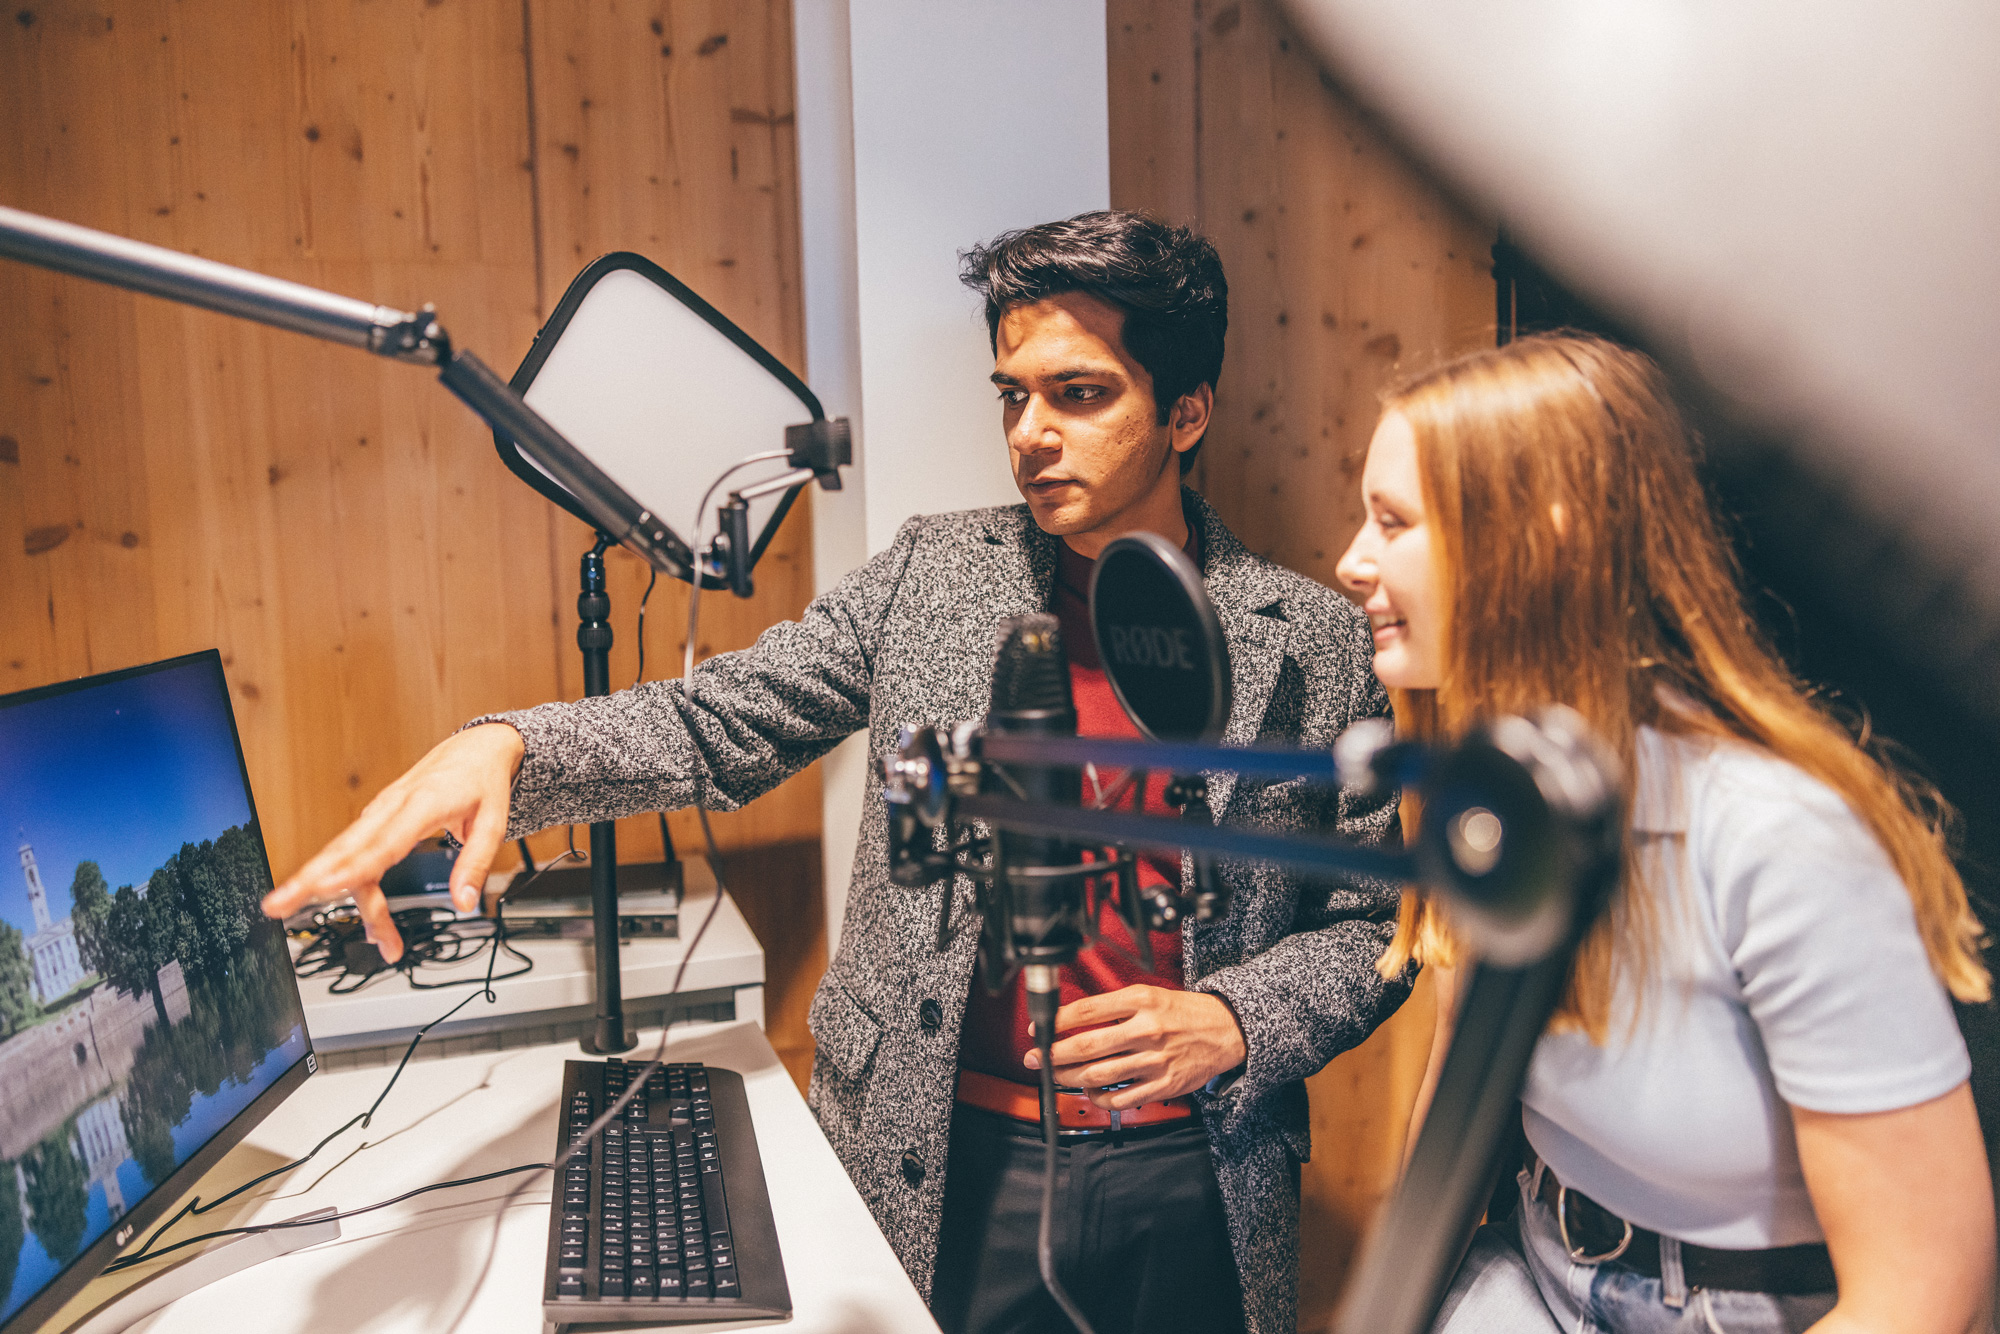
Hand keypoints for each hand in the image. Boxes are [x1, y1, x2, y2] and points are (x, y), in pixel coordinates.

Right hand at [260, 723, 526, 962]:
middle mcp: (391, 807)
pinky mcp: (377, 820)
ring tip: (380, 944)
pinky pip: (357, 855)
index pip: (381, 841)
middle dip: (308, 880)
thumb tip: (463, 902)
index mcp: (422, 803)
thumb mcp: (494, 821)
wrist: (476, 748)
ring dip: (346, 900)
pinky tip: (373, 919)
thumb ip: (475, 863)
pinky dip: (358, 887)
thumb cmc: (481, 780)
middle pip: (343, 848)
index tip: (324, 888)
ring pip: (346, 856)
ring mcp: (380, 813)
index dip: (351, 867)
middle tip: (277, 907)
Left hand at [1023, 985, 1245, 1109]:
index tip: (1040, 1028)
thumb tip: (1072, 1019)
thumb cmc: (1183, 1012)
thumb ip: (1114, 1006)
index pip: (1086, 1011)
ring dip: (1068, 1078)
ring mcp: (1155, 1060)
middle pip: (1086, 1046)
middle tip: (1035, 1058)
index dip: (1056, 1022)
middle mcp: (1147, 1029)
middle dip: (1052, 1055)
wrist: (1225, 1030)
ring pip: (1098, 1075)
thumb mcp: (1149, 995)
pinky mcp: (1162, 1085)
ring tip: (1055, 1076)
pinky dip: (1098, 1099)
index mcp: (1141, 1001)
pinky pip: (1121, 1099)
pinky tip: (1090, 1092)